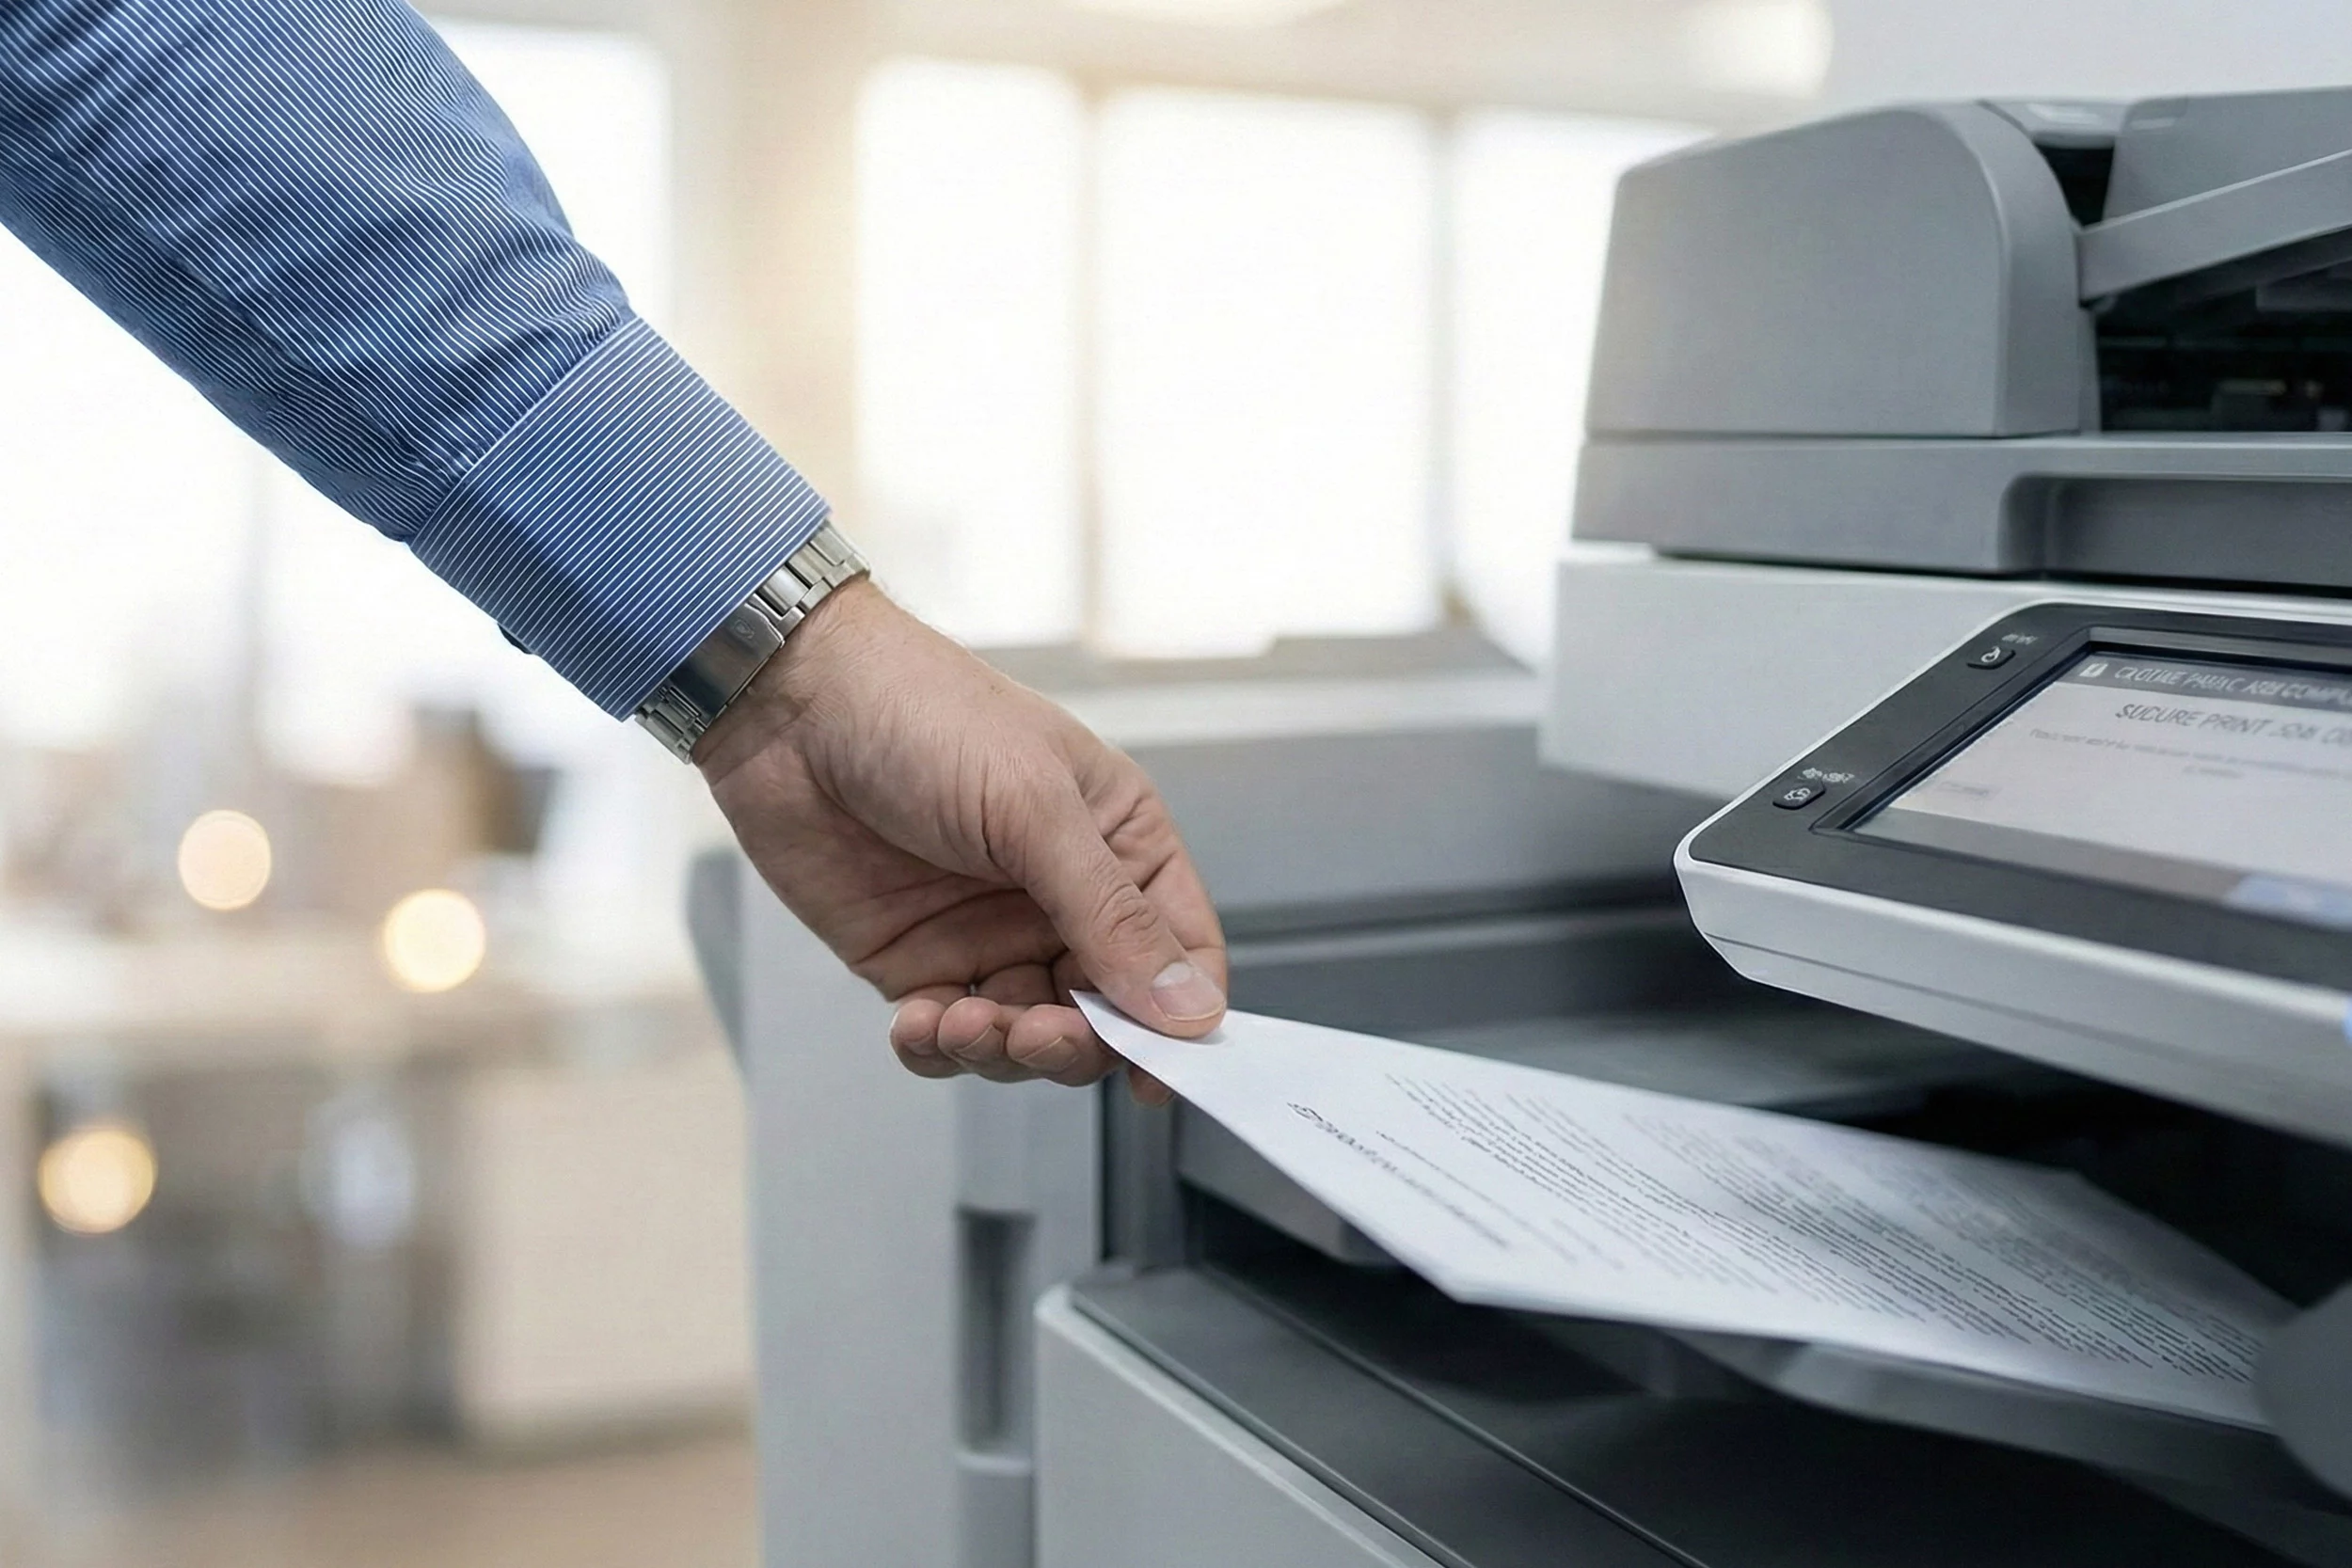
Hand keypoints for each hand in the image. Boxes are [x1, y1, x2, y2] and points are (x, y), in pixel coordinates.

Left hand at [696, 578, 1225, 1098]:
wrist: (790, 706)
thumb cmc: (923, 714)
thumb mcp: (1034, 808)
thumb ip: (1110, 915)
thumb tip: (1188, 1007)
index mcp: (1119, 843)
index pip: (1183, 950)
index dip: (1182, 1017)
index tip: (1162, 1073)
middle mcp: (1063, 897)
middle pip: (1109, 1013)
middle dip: (1075, 1042)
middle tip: (1036, 1036)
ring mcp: (991, 933)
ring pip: (1029, 1038)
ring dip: (1003, 1049)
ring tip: (963, 1020)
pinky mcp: (920, 961)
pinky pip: (950, 1037)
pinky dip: (940, 1049)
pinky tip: (919, 1023)